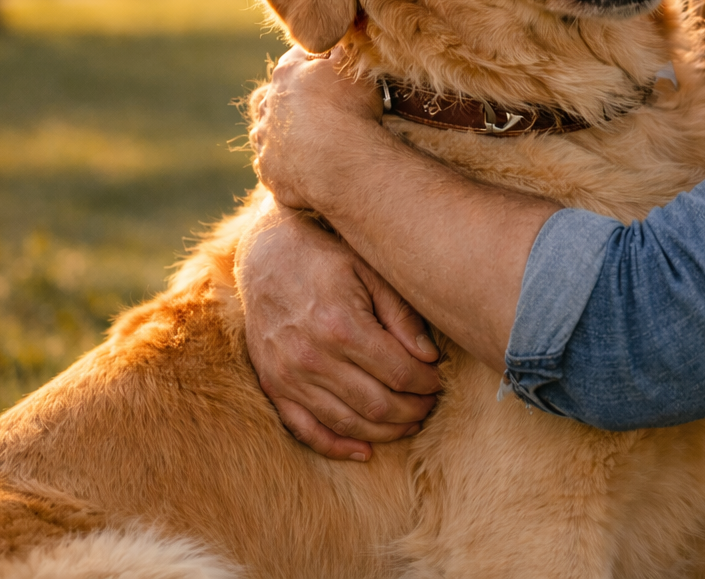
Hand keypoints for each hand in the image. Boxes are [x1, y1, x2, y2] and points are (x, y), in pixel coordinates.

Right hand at [240, 203, 441, 459]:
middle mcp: (312, 356)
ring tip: (409, 422)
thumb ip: (401, 316)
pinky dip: (337, 446)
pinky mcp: (273, 385)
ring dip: (385, 431)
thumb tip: (430, 358)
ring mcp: (288, 375)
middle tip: (429, 404)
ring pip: (347, 422)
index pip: (399, 373)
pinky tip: (364, 450)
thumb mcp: (369, 271)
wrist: (266, 254)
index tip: (438, 380)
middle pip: (377, 404)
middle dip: (412, 410)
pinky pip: (306, 430)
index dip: (426, 383)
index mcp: (341, 326)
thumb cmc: (326, 258)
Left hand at [249, 46, 384, 209]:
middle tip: (320, 110)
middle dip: (295, 101)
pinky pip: (274, 166)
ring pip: (270, 132)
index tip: (329, 68)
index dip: (315, 63)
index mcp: (286, 74)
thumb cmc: (351, 110)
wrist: (344, 163)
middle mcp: (268, 106)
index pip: (297, 59)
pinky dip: (287, 166)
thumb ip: (343, 51)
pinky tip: (306, 168)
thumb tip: (341, 39)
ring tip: (311, 142)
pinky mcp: (269, 171)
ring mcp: (265, 141)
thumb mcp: (352, 68)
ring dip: (285, 134)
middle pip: (278, 97)